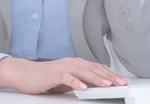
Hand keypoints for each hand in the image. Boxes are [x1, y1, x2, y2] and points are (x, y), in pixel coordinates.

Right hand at [0, 57, 129, 93]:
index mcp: (77, 64)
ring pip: (84, 71)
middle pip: (95, 69)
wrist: (26, 74)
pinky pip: (67, 77)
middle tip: (121, 83)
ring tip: (108, 84)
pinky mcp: (55, 73)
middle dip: (110, 76)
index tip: (122, 81)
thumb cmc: (47, 78)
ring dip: (97, 78)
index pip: (98, 68)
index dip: (111, 74)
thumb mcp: (68, 81)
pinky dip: (76, 82)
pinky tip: (83, 87)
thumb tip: (96, 87)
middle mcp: (73, 62)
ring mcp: (64, 67)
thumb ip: (81, 81)